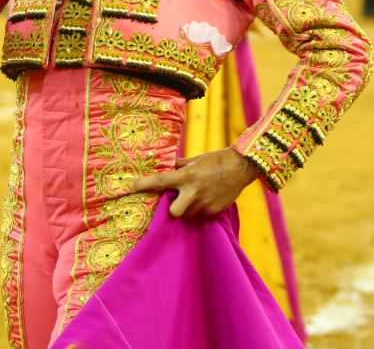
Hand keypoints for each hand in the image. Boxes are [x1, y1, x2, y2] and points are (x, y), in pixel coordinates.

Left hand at [130, 148, 258, 217]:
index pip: (160, 182)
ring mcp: (205, 204)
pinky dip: (200, 207)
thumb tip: (165, 166)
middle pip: (174, 212)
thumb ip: (180, 165)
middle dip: (172, 208)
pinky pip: (201, 214)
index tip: (131, 186)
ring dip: (187, 207)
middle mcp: (194, 192)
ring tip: (196, 195)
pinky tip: (208, 197)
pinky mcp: (214, 211)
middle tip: (176, 199)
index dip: (144, 184)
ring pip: (188, 214)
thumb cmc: (217, 159)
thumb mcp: (196, 159)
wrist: (242, 167)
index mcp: (187, 176)